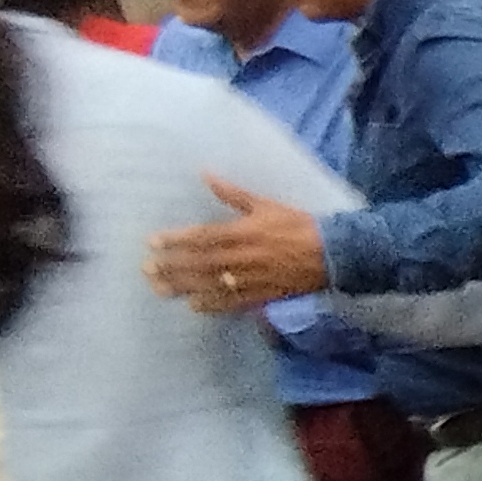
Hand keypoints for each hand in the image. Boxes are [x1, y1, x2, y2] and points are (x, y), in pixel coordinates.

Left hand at [144, 178, 330, 308]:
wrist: (334, 254)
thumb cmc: (299, 225)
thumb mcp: (266, 204)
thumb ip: (233, 194)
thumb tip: (206, 174)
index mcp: (243, 232)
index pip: (202, 237)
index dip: (175, 240)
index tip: (152, 243)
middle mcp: (242, 258)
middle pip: (199, 264)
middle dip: (171, 266)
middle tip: (146, 269)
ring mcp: (251, 280)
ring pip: (210, 285)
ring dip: (183, 287)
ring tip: (159, 288)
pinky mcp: (262, 295)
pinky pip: (233, 302)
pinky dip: (212, 305)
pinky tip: (194, 306)